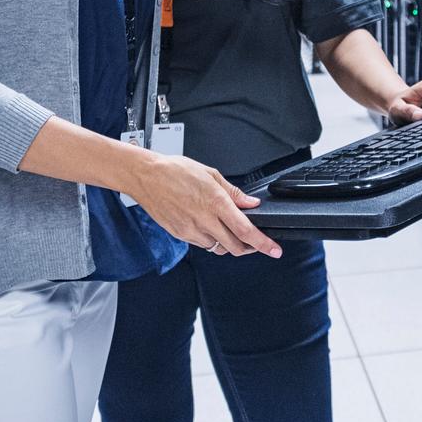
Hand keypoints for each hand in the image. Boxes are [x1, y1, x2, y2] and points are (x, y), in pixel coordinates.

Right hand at [127, 152, 280, 258]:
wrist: (147, 177)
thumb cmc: (176, 171)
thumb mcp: (211, 174)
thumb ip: (234, 193)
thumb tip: (251, 204)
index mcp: (216, 202)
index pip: (245, 230)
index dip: (263, 243)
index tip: (275, 250)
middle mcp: (204, 220)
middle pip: (235, 246)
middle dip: (250, 248)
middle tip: (257, 242)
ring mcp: (191, 230)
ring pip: (218, 248)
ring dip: (229, 244)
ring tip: (231, 231)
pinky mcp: (180, 235)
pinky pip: (202, 245)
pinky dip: (212, 241)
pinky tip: (211, 228)